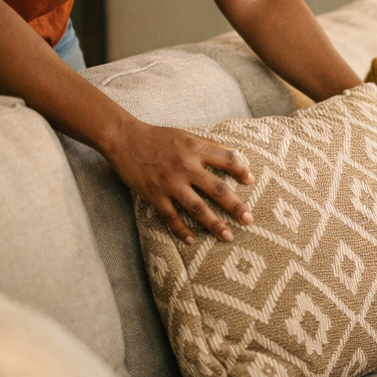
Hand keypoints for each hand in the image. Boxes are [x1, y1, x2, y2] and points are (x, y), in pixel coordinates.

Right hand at [104, 121, 255, 244]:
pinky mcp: (154, 195)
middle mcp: (186, 166)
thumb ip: (210, 146)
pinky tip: (193, 241)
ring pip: (197, 207)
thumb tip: (236, 155)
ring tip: (228, 236)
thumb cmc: (158, 137)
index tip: (250, 181)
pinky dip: (182, 230)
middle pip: (216, 189)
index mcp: (196, 149)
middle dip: (235, 206)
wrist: (125, 138)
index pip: (227, 159)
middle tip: (249, 220)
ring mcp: (170, 183)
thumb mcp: (186, 135)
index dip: (241, 169)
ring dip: (214, 224)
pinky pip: (171, 216)